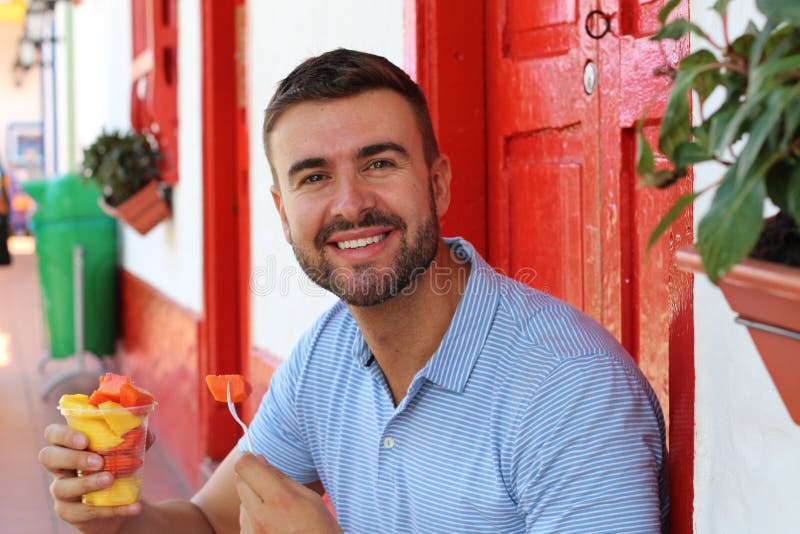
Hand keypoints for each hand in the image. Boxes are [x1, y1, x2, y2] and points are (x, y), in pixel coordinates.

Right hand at [38, 423, 152, 532]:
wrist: (121, 501)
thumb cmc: (118, 466)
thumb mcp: (128, 450)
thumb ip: (137, 439)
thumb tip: (146, 433)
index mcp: (70, 446)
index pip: (52, 434)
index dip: (64, 435)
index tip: (85, 440)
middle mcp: (60, 467)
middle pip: (48, 457)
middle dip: (72, 457)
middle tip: (98, 461)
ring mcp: (62, 491)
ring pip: (62, 488)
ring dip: (88, 483)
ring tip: (110, 480)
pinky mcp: (71, 512)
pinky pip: (85, 512)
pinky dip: (113, 509)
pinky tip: (134, 506)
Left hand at [234, 453, 341, 533]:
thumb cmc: (320, 531)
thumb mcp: (311, 500)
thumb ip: (282, 478)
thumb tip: (260, 460)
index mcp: (278, 500)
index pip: (245, 467)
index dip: (248, 458)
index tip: (252, 456)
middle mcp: (258, 517)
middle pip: (240, 482)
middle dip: (251, 478)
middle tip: (270, 484)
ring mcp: (250, 533)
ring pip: (242, 502)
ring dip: (253, 499)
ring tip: (277, 512)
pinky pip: (244, 521)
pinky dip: (253, 517)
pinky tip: (273, 525)